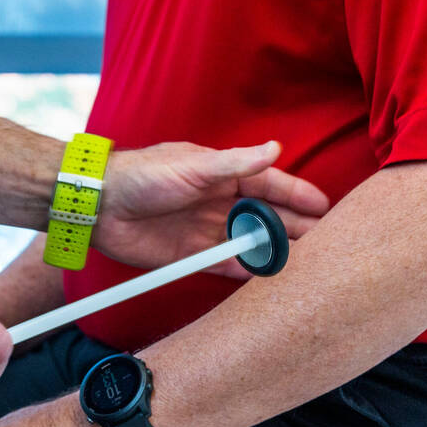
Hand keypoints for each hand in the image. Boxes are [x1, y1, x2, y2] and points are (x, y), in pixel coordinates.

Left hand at [95, 141, 329, 276]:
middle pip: (267, 216)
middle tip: (326, 240)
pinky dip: (247, 271)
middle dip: (295, 226)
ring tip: (305, 262)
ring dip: (275, 250)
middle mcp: (220, 202)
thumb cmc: (142, 174)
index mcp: (223, 175)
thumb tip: (275, 149)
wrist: (100, 205)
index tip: (325, 207)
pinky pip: (227, 266)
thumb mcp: (194, 165)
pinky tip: (268, 278)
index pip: (271, 185)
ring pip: (251, 243)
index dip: (298, 196)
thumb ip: (236, 163)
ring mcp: (208, 230)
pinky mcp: (192, 255)